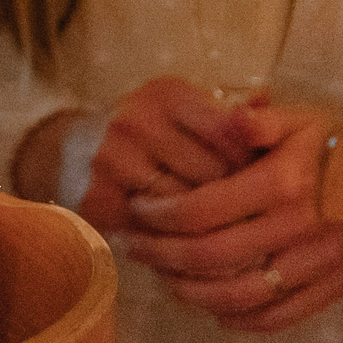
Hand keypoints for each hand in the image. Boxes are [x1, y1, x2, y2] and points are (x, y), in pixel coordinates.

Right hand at [69, 76, 260, 236]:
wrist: (75, 152)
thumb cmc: (151, 132)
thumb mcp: (188, 110)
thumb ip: (231, 112)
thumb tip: (266, 102)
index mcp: (165, 94)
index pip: (230, 134)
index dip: (253, 163)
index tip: (264, 179)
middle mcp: (134, 121)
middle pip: (211, 175)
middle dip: (236, 199)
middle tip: (254, 216)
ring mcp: (111, 162)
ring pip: (184, 209)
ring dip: (209, 226)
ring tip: (229, 235)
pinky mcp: (98, 199)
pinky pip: (154, 234)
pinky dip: (177, 244)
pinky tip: (192, 247)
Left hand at [121, 104, 342, 333]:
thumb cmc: (334, 143)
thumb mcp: (296, 119)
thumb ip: (256, 120)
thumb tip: (231, 117)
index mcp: (282, 183)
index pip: (201, 210)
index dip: (159, 216)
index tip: (137, 211)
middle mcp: (300, 227)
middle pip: (211, 256)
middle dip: (162, 254)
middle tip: (135, 247)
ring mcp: (321, 262)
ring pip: (239, 294)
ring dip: (191, 292)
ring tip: (164, 277)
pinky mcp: (337, 286)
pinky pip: (279, 316)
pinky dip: (239, 319)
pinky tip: (211, 307)